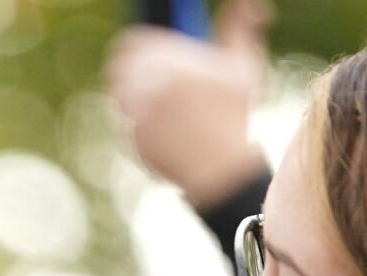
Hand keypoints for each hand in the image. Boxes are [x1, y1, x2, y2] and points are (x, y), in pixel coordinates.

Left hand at [106, 0, 271, 207]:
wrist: (220, 168)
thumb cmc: (234, 115)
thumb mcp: (243, 65)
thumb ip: (238, 26)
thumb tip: (248, 2)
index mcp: (168, 62)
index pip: (130, 42)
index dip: (137, 46)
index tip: (148, 52)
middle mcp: (144, 86)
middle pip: (118, 67)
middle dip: (132, 70)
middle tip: (153, 77)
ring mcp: (132, 115)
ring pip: (118, 95)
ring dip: (133, 95)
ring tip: (161, 102)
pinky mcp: (129, 138)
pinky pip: (123, 122)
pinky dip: (137, 121)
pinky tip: (164, 126)